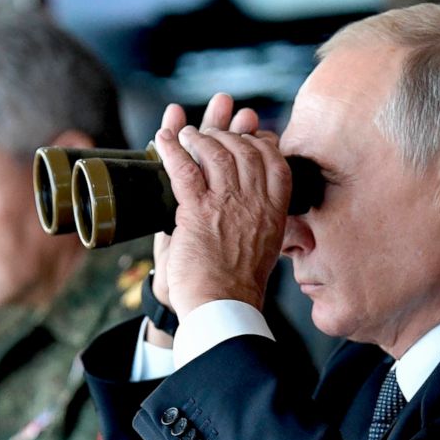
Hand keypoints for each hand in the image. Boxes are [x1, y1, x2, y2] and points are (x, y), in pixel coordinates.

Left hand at [152, 93, 290, 317]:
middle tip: (212, 132)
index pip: (276, 162)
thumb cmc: (239, 285)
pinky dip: (171, 148)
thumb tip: (261, 206)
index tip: (249, 135)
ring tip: (186, 134)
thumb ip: (264, 221)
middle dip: (227, 133)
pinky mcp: (198, 211)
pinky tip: (163, 138)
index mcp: (274, 213)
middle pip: (246, 150)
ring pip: (216, 153)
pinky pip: (184, 169)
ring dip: (198, 137)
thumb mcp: (266, 249)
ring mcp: (227, 204)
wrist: (222, 307)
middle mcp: (255, 203)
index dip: (262, 143)